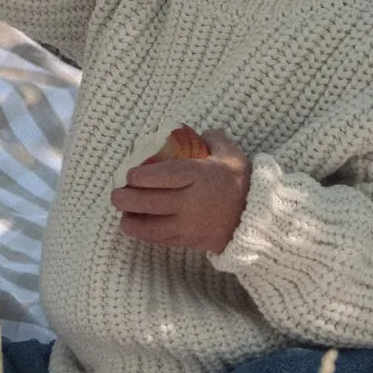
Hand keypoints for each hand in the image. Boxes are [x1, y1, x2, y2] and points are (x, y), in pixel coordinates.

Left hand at [110, 129, 251, 253]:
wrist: (257, 219)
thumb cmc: (240, 182)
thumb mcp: (230, 154)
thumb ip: (212, 138)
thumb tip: (193, 131)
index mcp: (200, 176)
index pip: (165, 176)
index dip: (142, 176)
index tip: (129, 174)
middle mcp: (193, 202)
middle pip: (152, 202)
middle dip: (128, 199)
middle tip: (115, 194)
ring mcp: (190, 225)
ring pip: (153, 226)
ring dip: (132, 221)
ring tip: (122, 215)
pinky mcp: (190, 241)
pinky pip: (163, 240)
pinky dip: (147, 235)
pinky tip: (136, 228)